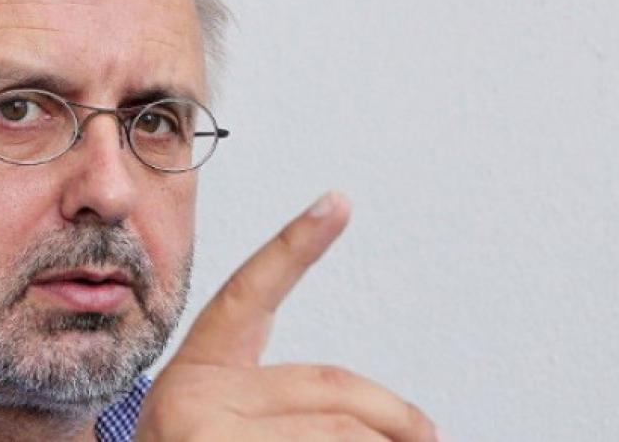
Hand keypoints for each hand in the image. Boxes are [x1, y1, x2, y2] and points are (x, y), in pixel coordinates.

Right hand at [134, 192, 437, 441]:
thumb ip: (292, 414)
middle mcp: (189, 396)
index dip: (294, 245)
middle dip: (395, 418)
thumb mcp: (230, 437)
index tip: (338, 201)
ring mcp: (202, 431)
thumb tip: (395, 426)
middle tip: (428, 436)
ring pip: (341, 436)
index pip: (250, 294)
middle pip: (330, 390)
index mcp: (195, 377)